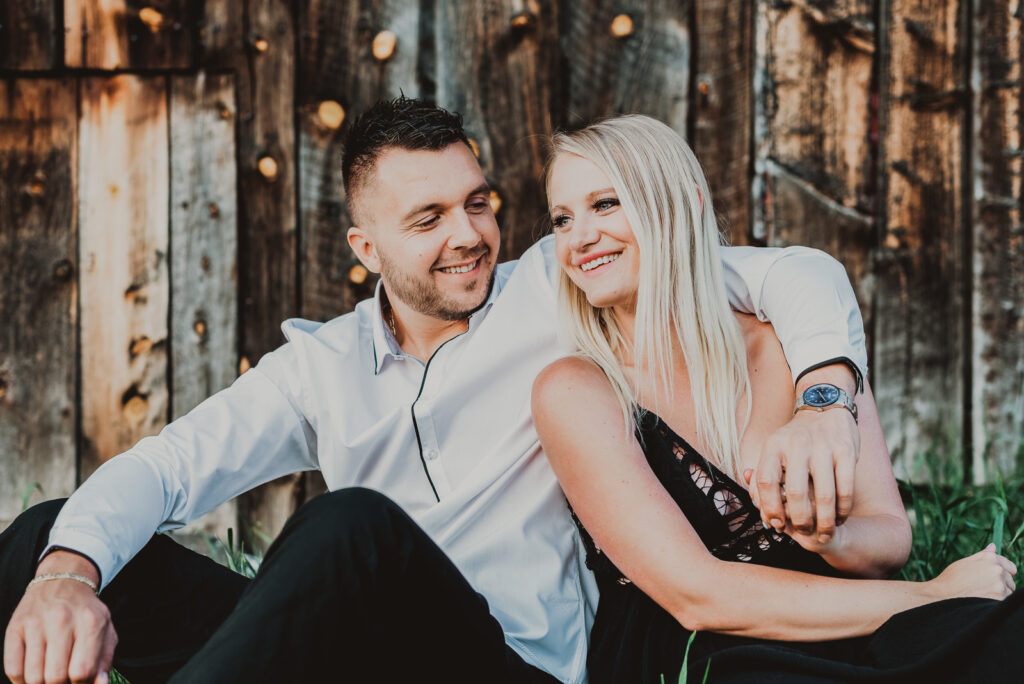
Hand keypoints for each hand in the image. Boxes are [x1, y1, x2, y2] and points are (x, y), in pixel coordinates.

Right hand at [4, 552, 115, 683]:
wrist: (62, 582)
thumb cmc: (86, 612)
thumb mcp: (105, 630)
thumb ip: (104, 660)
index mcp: (90, 622)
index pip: (81, 671)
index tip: (79, 681)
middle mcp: (62, 620)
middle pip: (55, 677)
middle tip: (63, 679)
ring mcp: (36, 623)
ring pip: (33, 677)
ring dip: (40, 683)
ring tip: (49, 675)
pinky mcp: (15, 627)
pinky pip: (12, 669)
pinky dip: (21, 680)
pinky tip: (32, 674)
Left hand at [748, 407, 858, 542]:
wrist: (825, 406)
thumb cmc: (795, 439)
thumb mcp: (773, 450)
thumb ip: (762, 478)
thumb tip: (762, 511)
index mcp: (774, 446)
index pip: (766, 481)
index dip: (770, 507)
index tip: (776, 524)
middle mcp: (796, 445)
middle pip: (797, 494)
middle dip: (801, 521)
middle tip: (805, 532)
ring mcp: (823, 447)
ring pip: (824, 495)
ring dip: (825, 522)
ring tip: (824, 533)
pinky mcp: (846, 450)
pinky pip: (846, 489)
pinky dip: (843, 509)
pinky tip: (840, 518)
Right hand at [929, 544, 1015, 600]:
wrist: (943, 596)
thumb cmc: (951, 579)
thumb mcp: (965, 562)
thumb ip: (983, 555)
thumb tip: (993, 546)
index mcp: (990, 558)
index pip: (1010, 567)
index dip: (1003, 573)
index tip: (992, 578)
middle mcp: (998, 570)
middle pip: (1010, 580)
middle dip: (1000, 584)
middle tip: (982, 587)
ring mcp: (1000, 585)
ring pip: (1008, 592)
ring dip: (1000, 594)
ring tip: (981, 594)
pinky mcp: (1000, 599)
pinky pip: (1005, 601)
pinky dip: (996, 602)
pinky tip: (983, 601)